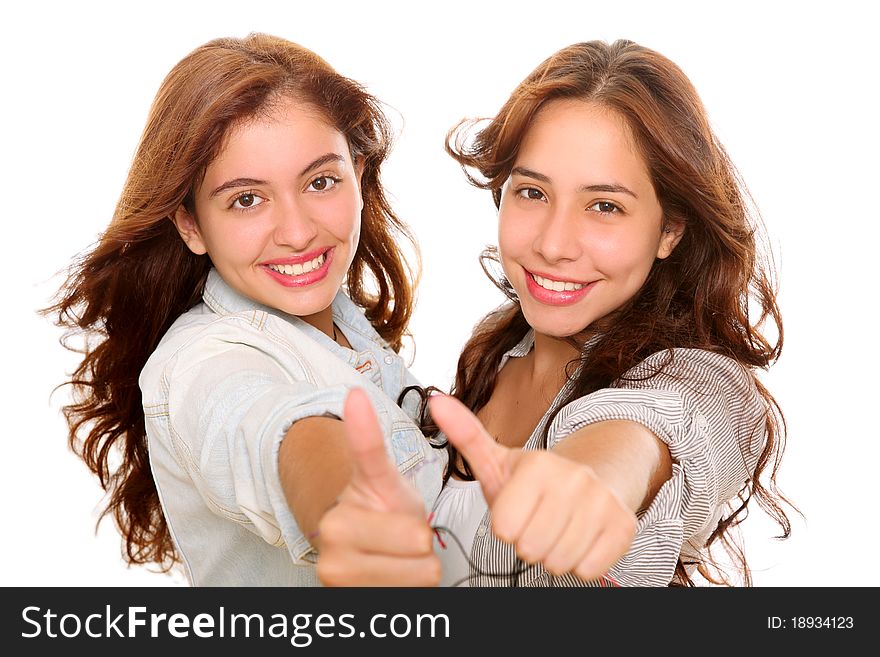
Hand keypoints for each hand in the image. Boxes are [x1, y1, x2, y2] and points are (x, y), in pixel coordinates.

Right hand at [316, 388, 440, 585]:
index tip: (406, 515)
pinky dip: (412, 587)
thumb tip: (354, 393)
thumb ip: (367, 439)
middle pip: (419, 549)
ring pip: (421, 576)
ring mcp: (340, 584)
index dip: (414, 524)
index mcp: (338, 521)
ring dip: (418, 566)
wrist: (359, 545)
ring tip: (397, 555)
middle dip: (420, 542)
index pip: (408, 529)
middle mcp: (331, 554)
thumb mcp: (380, 474)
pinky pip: (413, 596)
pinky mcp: (356, 603)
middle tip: (401, 535)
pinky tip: (394, 575)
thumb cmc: (377, 506)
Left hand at [428, 394, 636, 581]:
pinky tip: (580, 538)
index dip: (506, 526)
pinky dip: (580, 563)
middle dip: (529, 543)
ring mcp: (603, 502)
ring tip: (557, 529)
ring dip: (553, 554)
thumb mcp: (497, 460)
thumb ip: (465, 434)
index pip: (503, 529)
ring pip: (559, 562)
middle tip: (537, 521)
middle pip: (530, 548)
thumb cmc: (534, 481)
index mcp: (538, 464)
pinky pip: (588, 570)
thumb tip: (435, 401)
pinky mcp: (624, 526)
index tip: (516, 509)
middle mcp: (574, 479)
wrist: (593, 478)